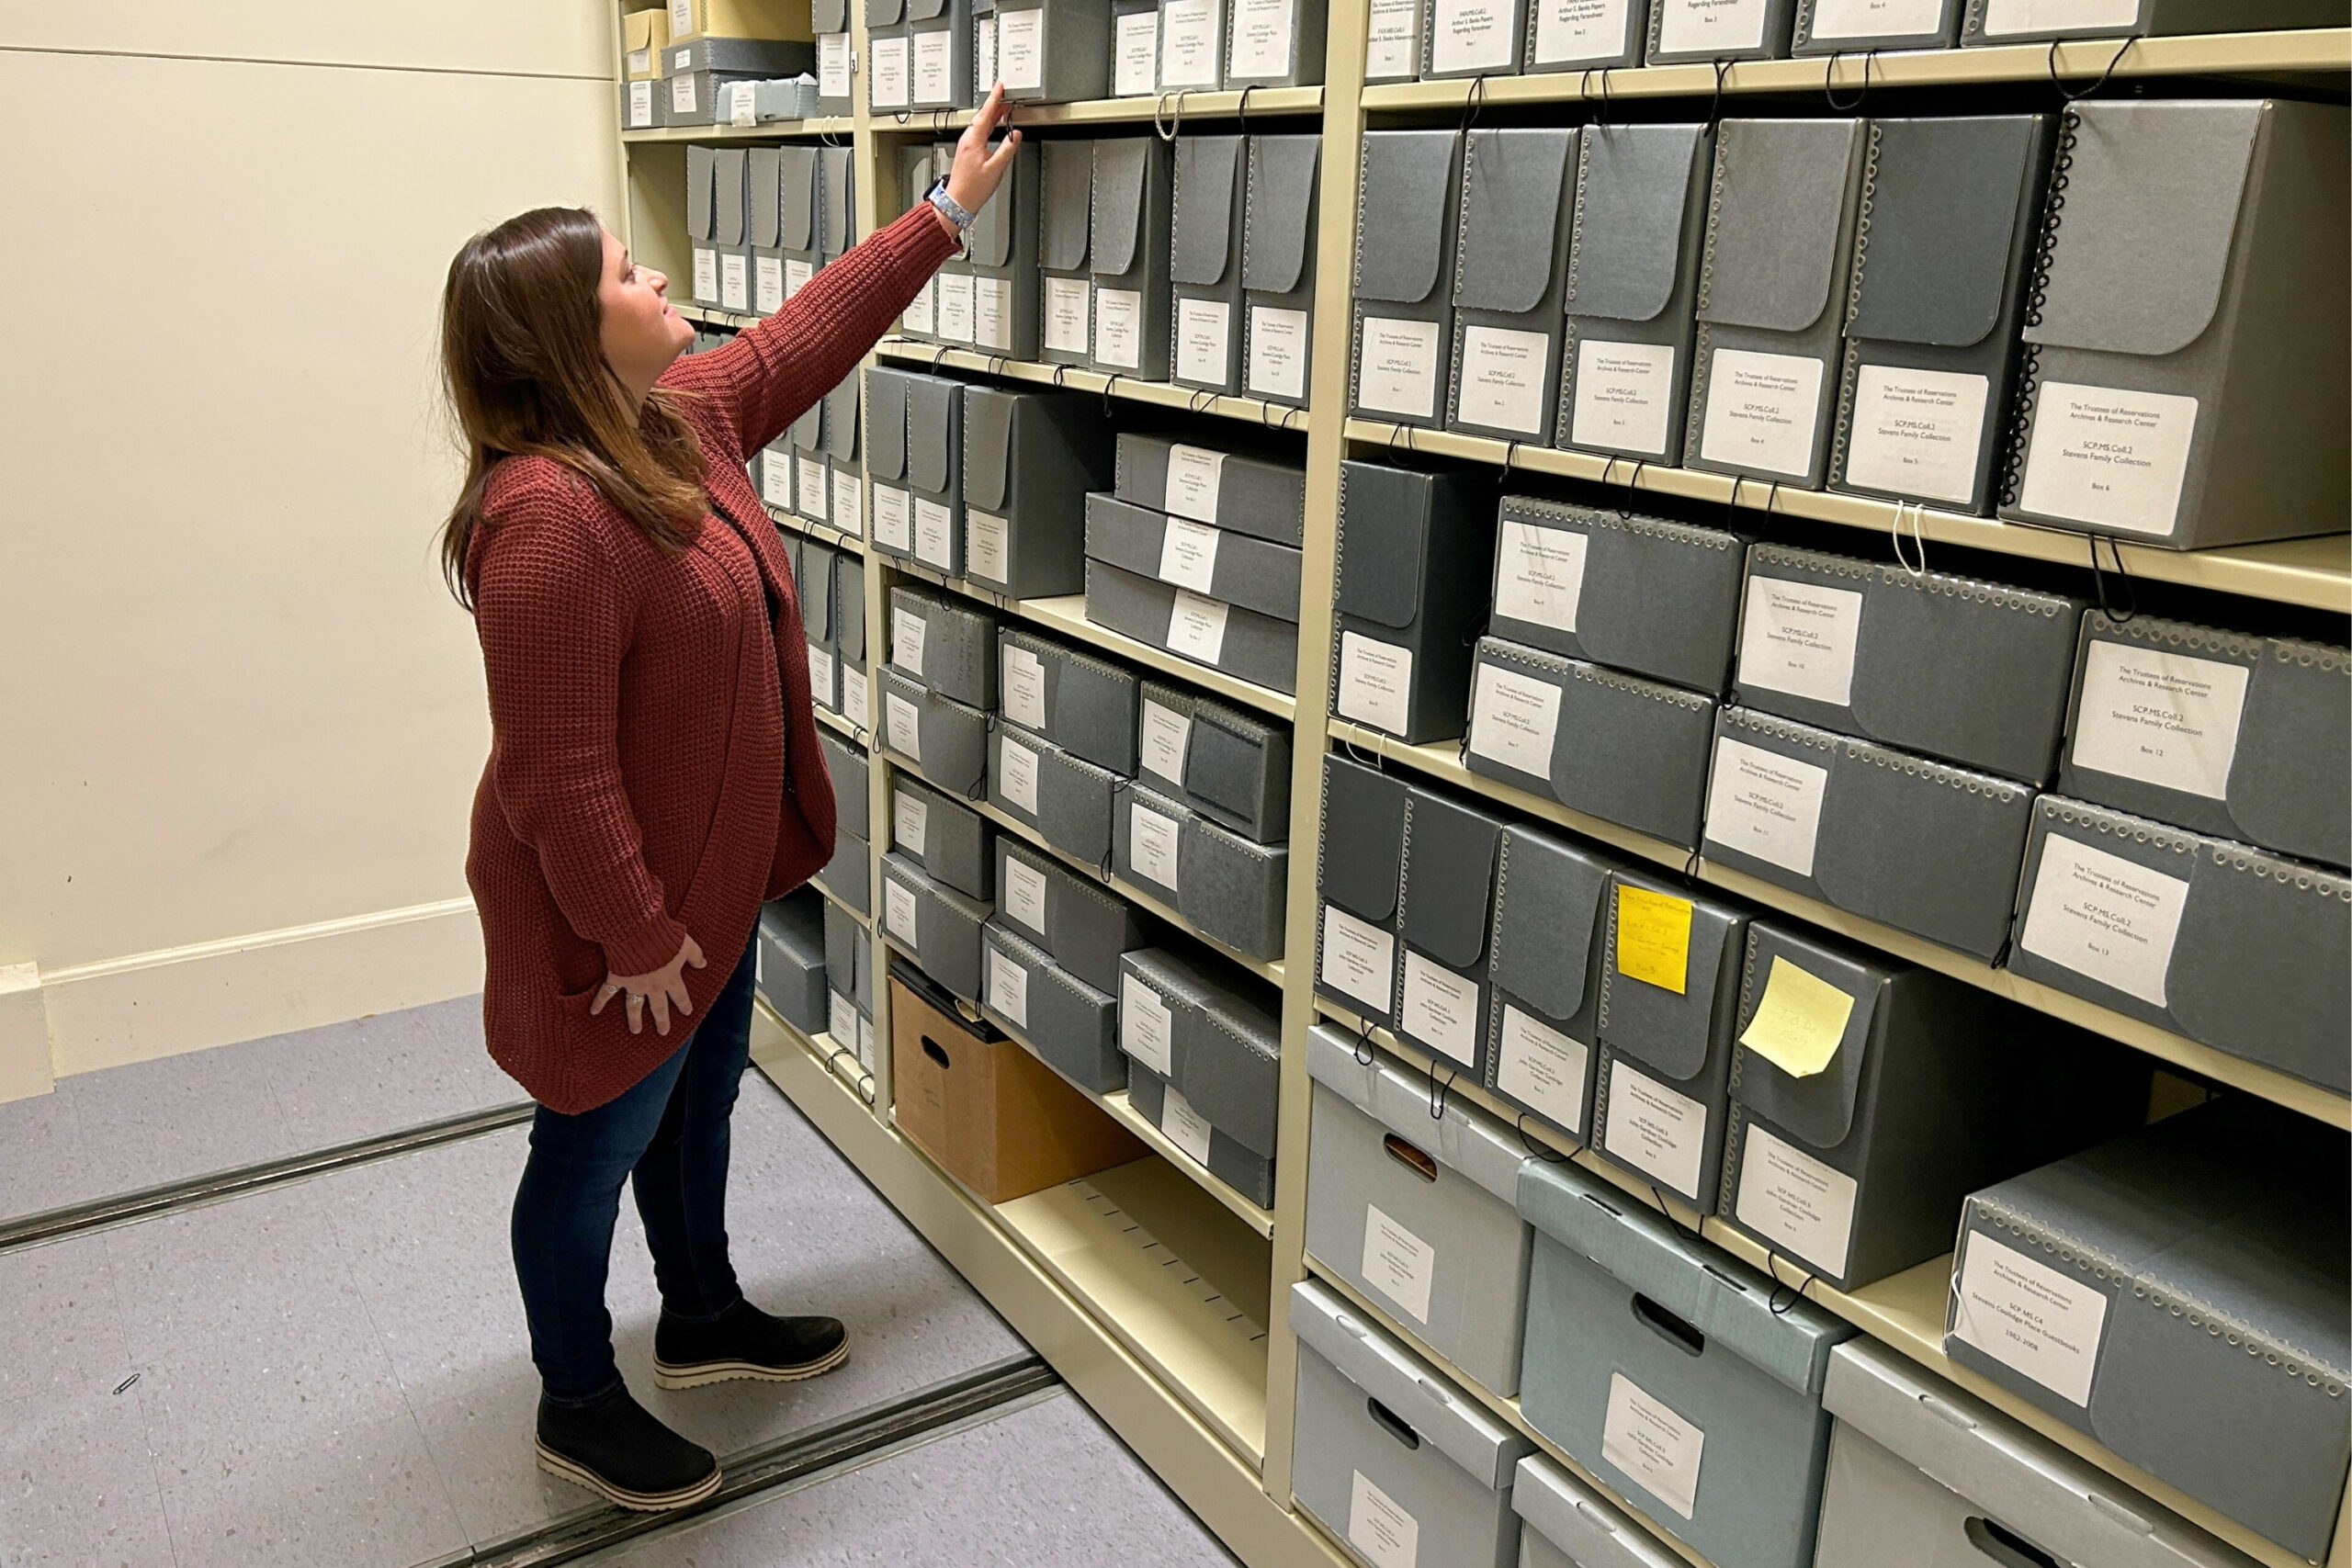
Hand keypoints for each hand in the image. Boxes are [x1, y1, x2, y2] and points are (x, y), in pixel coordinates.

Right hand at [592, 933, 705, 1036]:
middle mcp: (652, 985)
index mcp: (670, 977)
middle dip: (662, 1019)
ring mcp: (634, 984)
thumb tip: (703, 963)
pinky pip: (606, 993)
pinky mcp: (617, 978)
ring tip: (636, 1030)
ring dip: (635, 1019)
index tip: (687, 1013)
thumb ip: (695, 955)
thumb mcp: (687, 943)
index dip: (684, 1003)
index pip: (679, 995)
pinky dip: (599, 1002)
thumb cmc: (665, 936)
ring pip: (635, 1006)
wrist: (640, 933)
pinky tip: (594, 1012)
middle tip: (663, 1032)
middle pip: (659, 1007)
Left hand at [938, 83, 1022, 230]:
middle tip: (1006, 95)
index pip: (985, 113)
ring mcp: (966, 144)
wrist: (958, 201)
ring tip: (1004, 108)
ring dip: (992, 114)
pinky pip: (979, 131)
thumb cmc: (973, 188)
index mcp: (973, 141)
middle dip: (995, 104)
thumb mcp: (995, 169)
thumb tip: (1016, 135)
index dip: (994, 98)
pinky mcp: (967, 150)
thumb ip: (1007, 149)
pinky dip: (988, 124)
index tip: (1000, 86)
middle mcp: (967, 139)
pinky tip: (995, 125)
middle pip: (983, 116)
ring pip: (981, 123)